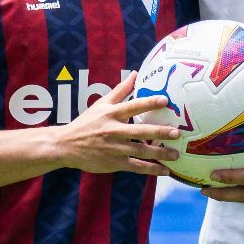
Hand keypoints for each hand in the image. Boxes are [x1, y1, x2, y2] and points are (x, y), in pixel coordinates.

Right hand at [56, 73, 181, 175]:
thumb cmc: (87, 123)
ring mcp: (115, 148)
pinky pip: (137, 166)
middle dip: (159, 132)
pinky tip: (165, 170)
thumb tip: (136, 73)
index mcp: (111, 114)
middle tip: (176, 133)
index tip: (165, 100)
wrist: (66, 145)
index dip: (149, 102)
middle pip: (140, 131)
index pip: (132, 106)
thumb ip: (121, 90)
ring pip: (141, 151)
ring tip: (176, 154)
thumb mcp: (101, 104)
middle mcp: (114, 130)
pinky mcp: (114, 163)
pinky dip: (151, 169)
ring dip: (160, 154)